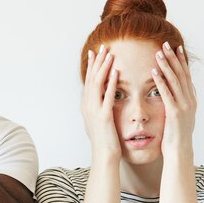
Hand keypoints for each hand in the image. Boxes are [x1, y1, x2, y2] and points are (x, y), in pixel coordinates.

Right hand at [81, 45, 120, 161]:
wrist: (104, 155)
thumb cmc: (105, 141)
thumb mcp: (99, 121)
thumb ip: (99, 108)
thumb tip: (101, 99)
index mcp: (87, 106)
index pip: (89, 81)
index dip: (91, 66)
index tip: (95, 52)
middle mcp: (87, 105)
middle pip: (91, 78)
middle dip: (97, 61)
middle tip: (102, 46)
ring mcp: (94, 110)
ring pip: (97, 83)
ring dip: (103, 67)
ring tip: (109, 54)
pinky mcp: (104, 116)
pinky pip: (107, 95)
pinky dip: (111, 82)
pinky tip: (117, 72)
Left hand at [151, 42, 196, 156]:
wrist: (179, 151)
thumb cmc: (175, 135)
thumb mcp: (179, 115)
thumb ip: (177, 102)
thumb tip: (174, 93)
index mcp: (191, 99)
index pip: (186, 75)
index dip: (181, 61)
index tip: (176, 47)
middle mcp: (190, 100)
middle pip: (182, 73)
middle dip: (174, 58)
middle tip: (166, 43)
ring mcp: (184, 106)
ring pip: (175, 80)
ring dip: (167, 65)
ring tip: (159, 52)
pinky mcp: (175, 112)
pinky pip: (167, 93)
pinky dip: (161, 81)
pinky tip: (154, 71)